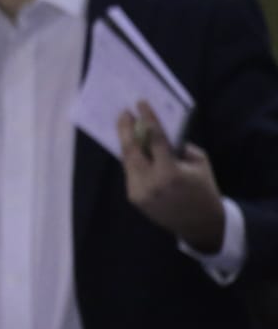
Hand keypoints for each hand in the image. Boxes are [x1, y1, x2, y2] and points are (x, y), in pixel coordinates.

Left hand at [119, 99, 225, 252]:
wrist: (202, 224)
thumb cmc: (204, 189)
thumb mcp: (199, 164)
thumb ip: (178, 147)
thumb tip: (157, 131)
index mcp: (170, 173)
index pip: (154, 139)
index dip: (147, 119)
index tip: (140, 104)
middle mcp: (151, 182)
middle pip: (131, 150)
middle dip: (125, 129)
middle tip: (124, 113)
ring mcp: (140, 192)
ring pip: (127, 161)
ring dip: (126, 143)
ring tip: (126, 127)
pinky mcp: (134, 198)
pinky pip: (130, 173)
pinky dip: (132, 160)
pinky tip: (133, 149)